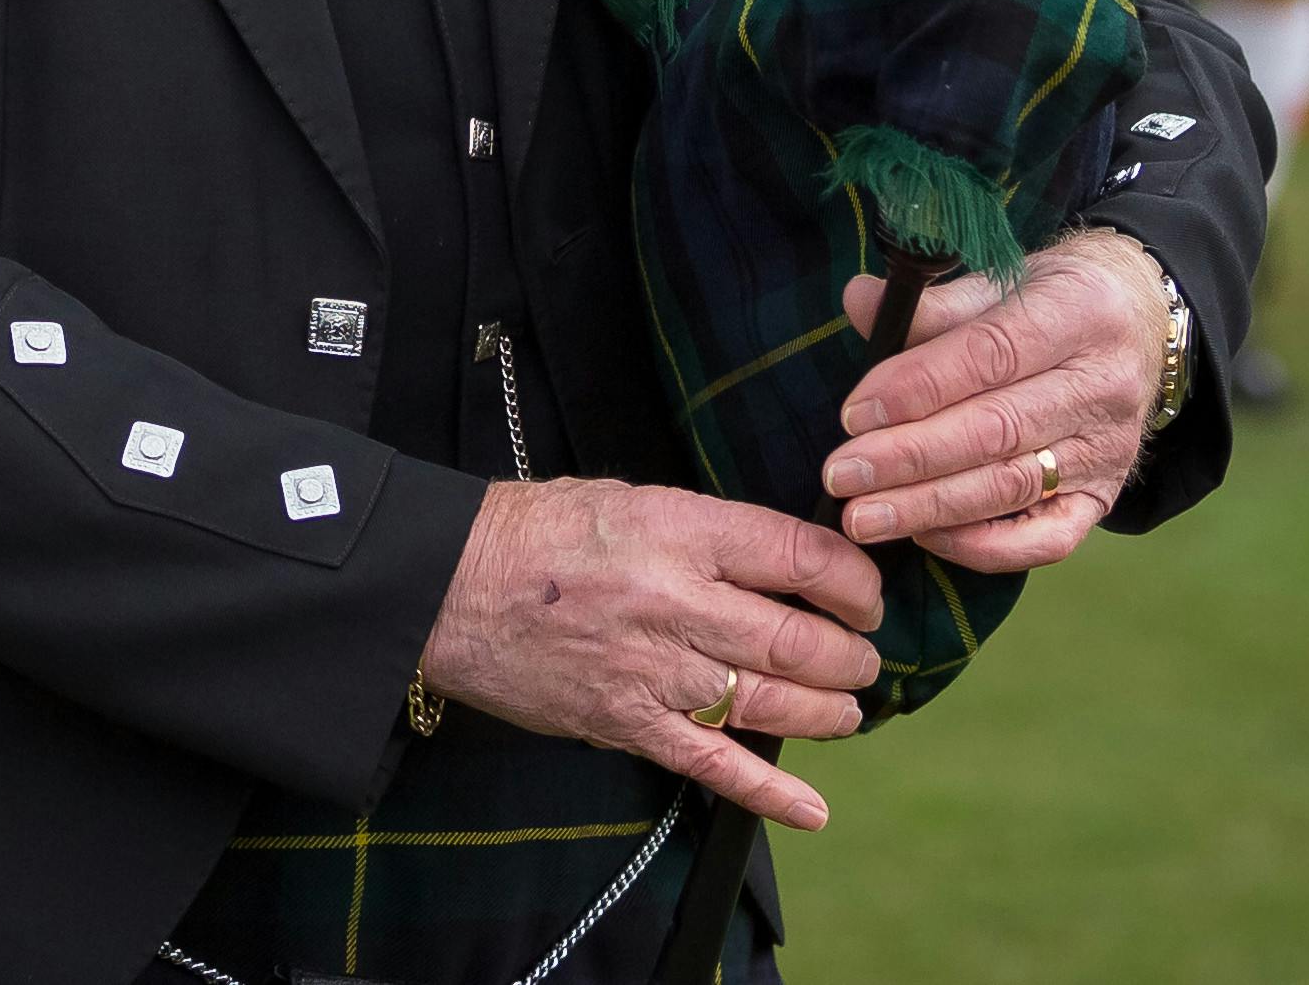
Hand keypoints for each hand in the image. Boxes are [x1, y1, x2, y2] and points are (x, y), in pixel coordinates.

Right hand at [418, 477, 885, 832]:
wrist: (444, 583)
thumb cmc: (535, 531)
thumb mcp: (629, 499)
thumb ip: (706, 533)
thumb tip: (786, 564)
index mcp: (676, 530)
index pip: (800, 557)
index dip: (853, 584)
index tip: (864, 597)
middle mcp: (673, 600)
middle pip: (799, 640)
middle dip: (851, 658)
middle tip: (862, 659)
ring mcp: (651, 669)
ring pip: (772, 703)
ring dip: (828, 712)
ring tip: (844, 709)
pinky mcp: (625, 722)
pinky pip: (712, 764)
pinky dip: (769, 793)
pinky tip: (812, 809)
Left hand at [824, 226, 1171, 571]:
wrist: (1137, 323)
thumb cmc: (1047, 298)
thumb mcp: (999, 280)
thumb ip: (929, 303)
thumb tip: (857, 300)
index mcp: (1080, 314)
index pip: (990, 356)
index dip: (917, 388)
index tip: (853, 414)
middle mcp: (1103, 387)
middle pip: (996, 431)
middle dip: (908, 458)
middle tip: (840, 476)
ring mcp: (1108, 450)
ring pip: (1011, 487)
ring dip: (928, 507)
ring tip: (861, 517)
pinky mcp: (1105, 496)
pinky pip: (1047, 539)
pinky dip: (984, 546)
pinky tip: (925, 536)